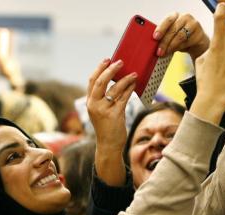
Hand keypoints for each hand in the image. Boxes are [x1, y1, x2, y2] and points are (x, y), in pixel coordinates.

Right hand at [86, 59, 135, 185]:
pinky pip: (123, 98)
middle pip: (100, 82)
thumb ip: (105, 98)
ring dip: (125, 79)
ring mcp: (103, 110)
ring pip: (114, 89)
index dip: (99, 69)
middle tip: (120, 62)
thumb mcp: (101, 111)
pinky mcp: (114, 115)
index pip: (92, 81)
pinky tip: (134, 84)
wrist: (108, 145)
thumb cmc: (107, 127)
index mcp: (90, 102)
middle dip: (110, 70)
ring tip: (133, 73)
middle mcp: (94, 105)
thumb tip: (118, 80)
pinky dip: (129, 89)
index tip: (107, 59)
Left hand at [154, 12, 209, 61]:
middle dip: (164, 42)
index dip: (161, 29)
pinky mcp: (199, 34)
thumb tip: (154, 45)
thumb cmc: (180, 37)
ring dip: (171, 46)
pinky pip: (187, 42)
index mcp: (175, 15)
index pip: (168, 20)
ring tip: (165, 53)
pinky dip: (179, 48)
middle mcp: (185, 17)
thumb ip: (163, 36)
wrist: (196, 43)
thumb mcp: (170, 34)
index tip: (155, 37)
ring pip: (180, 36)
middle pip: (173, 29)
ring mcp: (193, 25)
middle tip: (159, 51)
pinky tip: (174, 51)